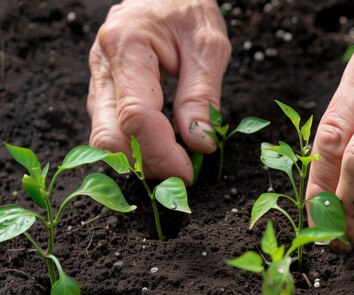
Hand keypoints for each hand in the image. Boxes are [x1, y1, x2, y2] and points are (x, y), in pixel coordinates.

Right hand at [87, 0, 230, 184]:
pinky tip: (164, 147)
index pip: (136, 116)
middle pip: (110, 136)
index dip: (162, 153)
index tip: (189, 172)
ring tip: (178, 161)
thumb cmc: (187, 8)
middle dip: (148, 164)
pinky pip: (111, 129)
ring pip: (105, 138)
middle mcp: (102, 65)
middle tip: (183, 174)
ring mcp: (98, 79)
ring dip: (141, 159)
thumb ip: (202, 95)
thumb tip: (200, 143)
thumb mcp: (209, 44)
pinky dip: (136, 147)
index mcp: (127, 45)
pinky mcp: (104, 90)